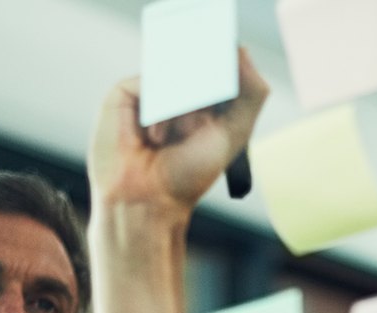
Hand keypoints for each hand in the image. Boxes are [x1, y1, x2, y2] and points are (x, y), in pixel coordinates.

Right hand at [89, 48, 268, 219]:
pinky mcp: (125, 93)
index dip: (227, 62)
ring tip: (172, 142)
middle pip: (199, 60)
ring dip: (183, 109)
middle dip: (205, 91)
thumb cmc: (189, 174)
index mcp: (206, 99)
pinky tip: (153, 138)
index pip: (221, 62)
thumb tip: (242, 49)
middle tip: (198, 127)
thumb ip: (251, 93)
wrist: (148, 199)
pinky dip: (158, 109)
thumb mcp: (234, 133)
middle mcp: (178, 91)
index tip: (227, 71)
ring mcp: (151, 90)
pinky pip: (150, 80)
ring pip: (175, 71)